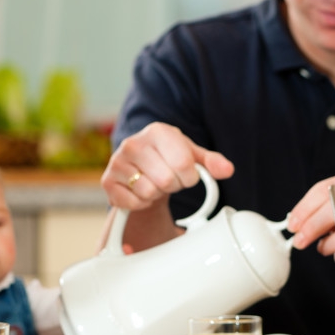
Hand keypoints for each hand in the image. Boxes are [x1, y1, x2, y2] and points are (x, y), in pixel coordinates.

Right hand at [101, 122, 232, 210]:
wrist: (140, 165)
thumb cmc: (168, 158)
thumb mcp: (192, 156)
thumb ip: (212, 163)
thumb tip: (227, 170)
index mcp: (158, 131)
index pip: (184, 164)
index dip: (190, 177)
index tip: (186, 174)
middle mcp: (134, 143)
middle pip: (167, 181)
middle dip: (174, 186)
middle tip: (169, 180)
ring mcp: (117, 161)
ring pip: (150, 192)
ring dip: (157, 195)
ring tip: (154, 183)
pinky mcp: (107, 181)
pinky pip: (133, 202)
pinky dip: (142, 203)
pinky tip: (140, 191)